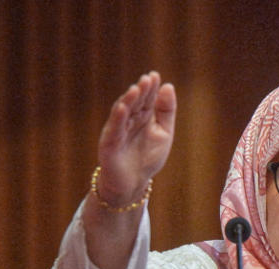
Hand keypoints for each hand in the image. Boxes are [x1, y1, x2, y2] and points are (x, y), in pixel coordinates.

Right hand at [94, 71, 176, 206]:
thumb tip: (168, 87)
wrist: (134, 182)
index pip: (147, 99)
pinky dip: (118, 117)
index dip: (150, 88)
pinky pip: (114, 128)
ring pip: (123, 111)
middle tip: (148, 79)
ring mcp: (118, 129)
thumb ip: (166, 112)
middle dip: (141, 91)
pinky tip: (123, 107)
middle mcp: (129, 120)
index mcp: (143, 116)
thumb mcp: (164, 133)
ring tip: (137, 88)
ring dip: (129, 99)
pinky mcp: (109, 142)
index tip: (155, 76)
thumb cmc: (148, 158)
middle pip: (135, 102)